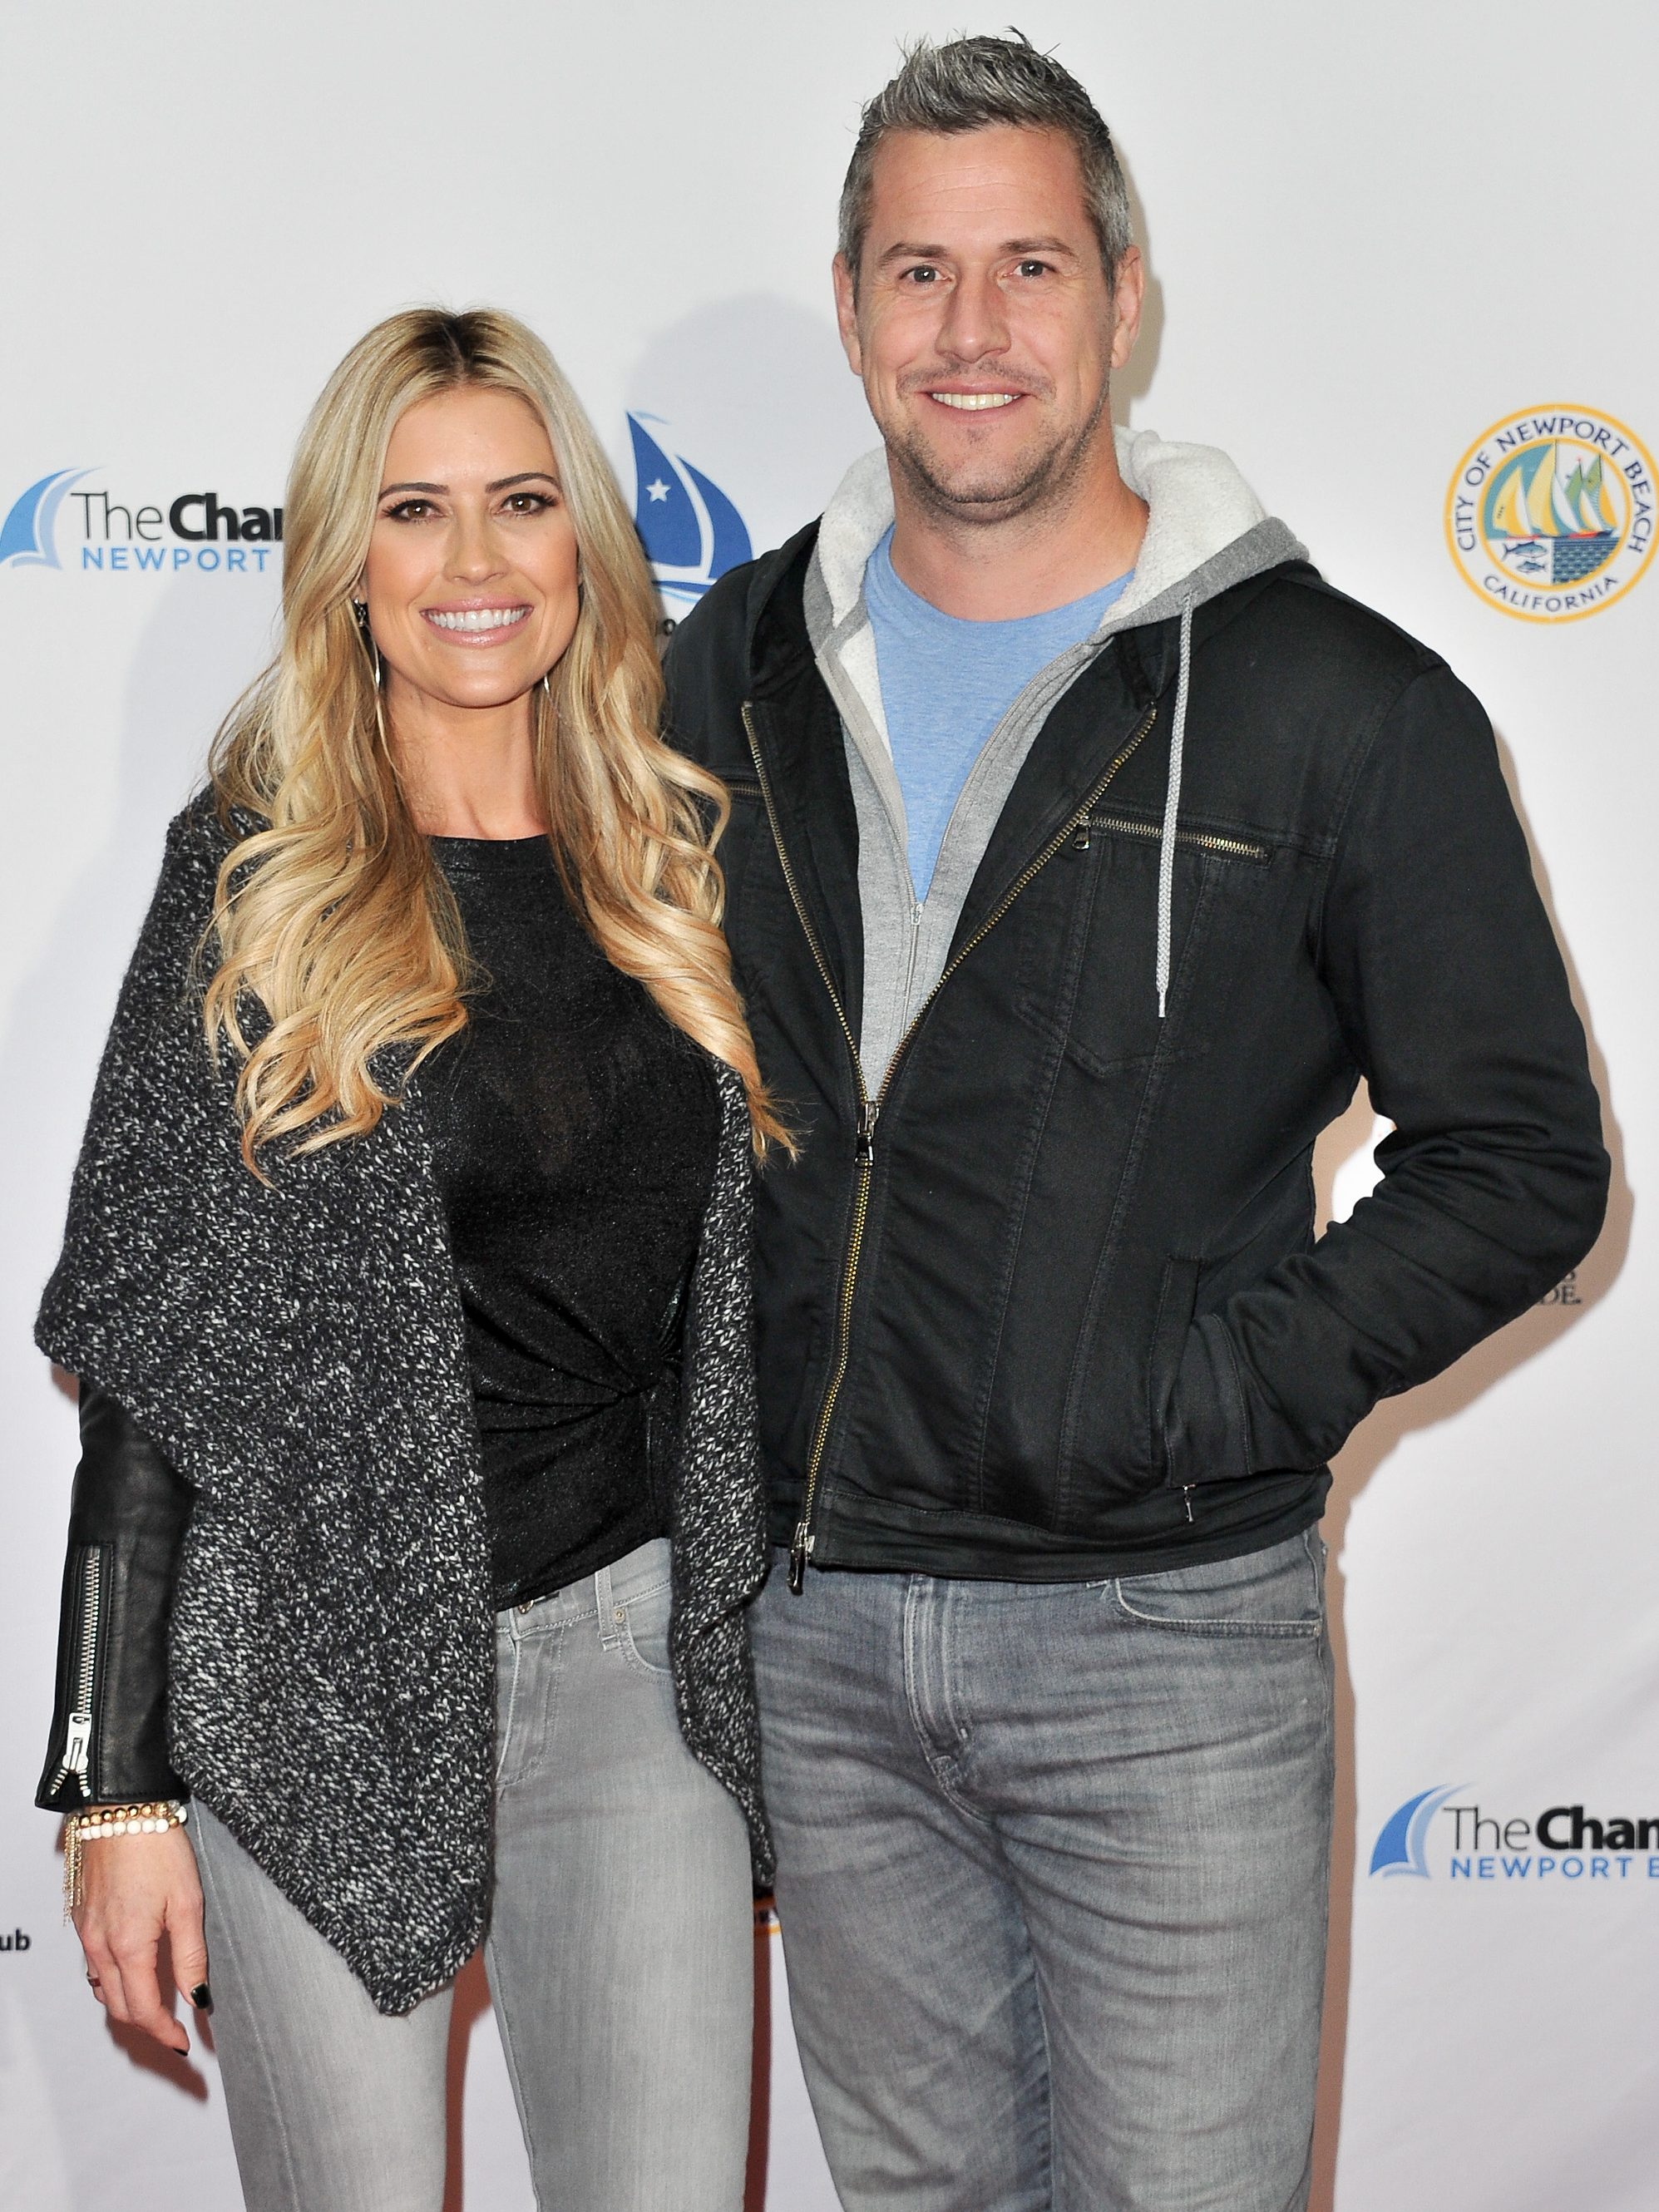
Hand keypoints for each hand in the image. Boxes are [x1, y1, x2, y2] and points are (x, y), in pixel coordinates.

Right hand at [75, 1824, 208, 2054]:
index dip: (164, 2032)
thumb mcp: (187, 1902)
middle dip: (146, 2026)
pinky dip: (112, 1980)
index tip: (183, 2042)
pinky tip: (131, 1971)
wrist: (120, 1810)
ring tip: (156, 2007)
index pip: (143, 2010)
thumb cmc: (157, 1847)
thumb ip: (190, 1956)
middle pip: (118, 2007)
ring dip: (126, 2005)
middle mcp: (100, 1946)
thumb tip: (198, 1998)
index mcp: (128, 1947)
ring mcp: (86, 1933)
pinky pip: (93, 1965)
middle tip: (173, 2032)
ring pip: (102, 1988)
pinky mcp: (82, 1918)